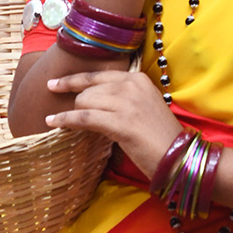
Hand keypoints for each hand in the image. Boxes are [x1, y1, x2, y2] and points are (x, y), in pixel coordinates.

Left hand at [44, 69, 182, 176]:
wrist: (179, 157)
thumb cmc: (158, 136)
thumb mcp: (142, 105)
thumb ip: (120, 96)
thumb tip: (88, 97)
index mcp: (136, 78)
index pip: (96, 75)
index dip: (73, 80)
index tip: (55, 83)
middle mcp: (131, 85)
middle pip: (88, 89)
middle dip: (76, 104)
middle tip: (65, 115)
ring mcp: (126, 103)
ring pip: (84, 102)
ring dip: (72, 115)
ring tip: (64, 124)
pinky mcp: (121, 122)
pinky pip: (84, 118)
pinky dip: (66, 120)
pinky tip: (53, 122)